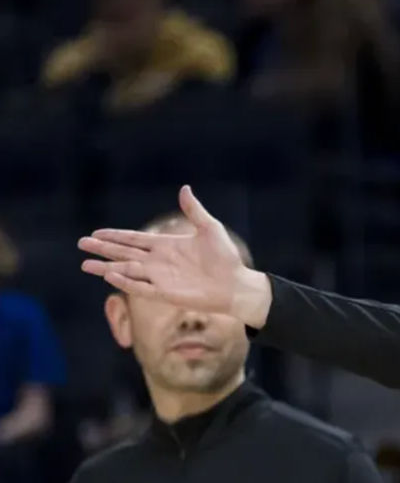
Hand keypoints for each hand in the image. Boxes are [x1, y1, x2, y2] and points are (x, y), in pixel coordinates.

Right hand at [78, 186, 272, 327]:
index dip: (115, 236)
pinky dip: (126, 282)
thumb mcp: (210, 229)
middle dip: (103, 248)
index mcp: (166, 245)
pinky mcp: (166, 293)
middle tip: (80, 243)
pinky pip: (141, 288)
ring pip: (127, 270)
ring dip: (106, 267)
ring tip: (85, 264)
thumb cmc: (226, 258)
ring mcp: (161, 278)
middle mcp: (159, 261)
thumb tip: (184, 188)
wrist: (237, 284)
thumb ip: (194, 210)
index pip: (134, 239)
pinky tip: (111, 275)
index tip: (96, 233)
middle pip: (124, 253)